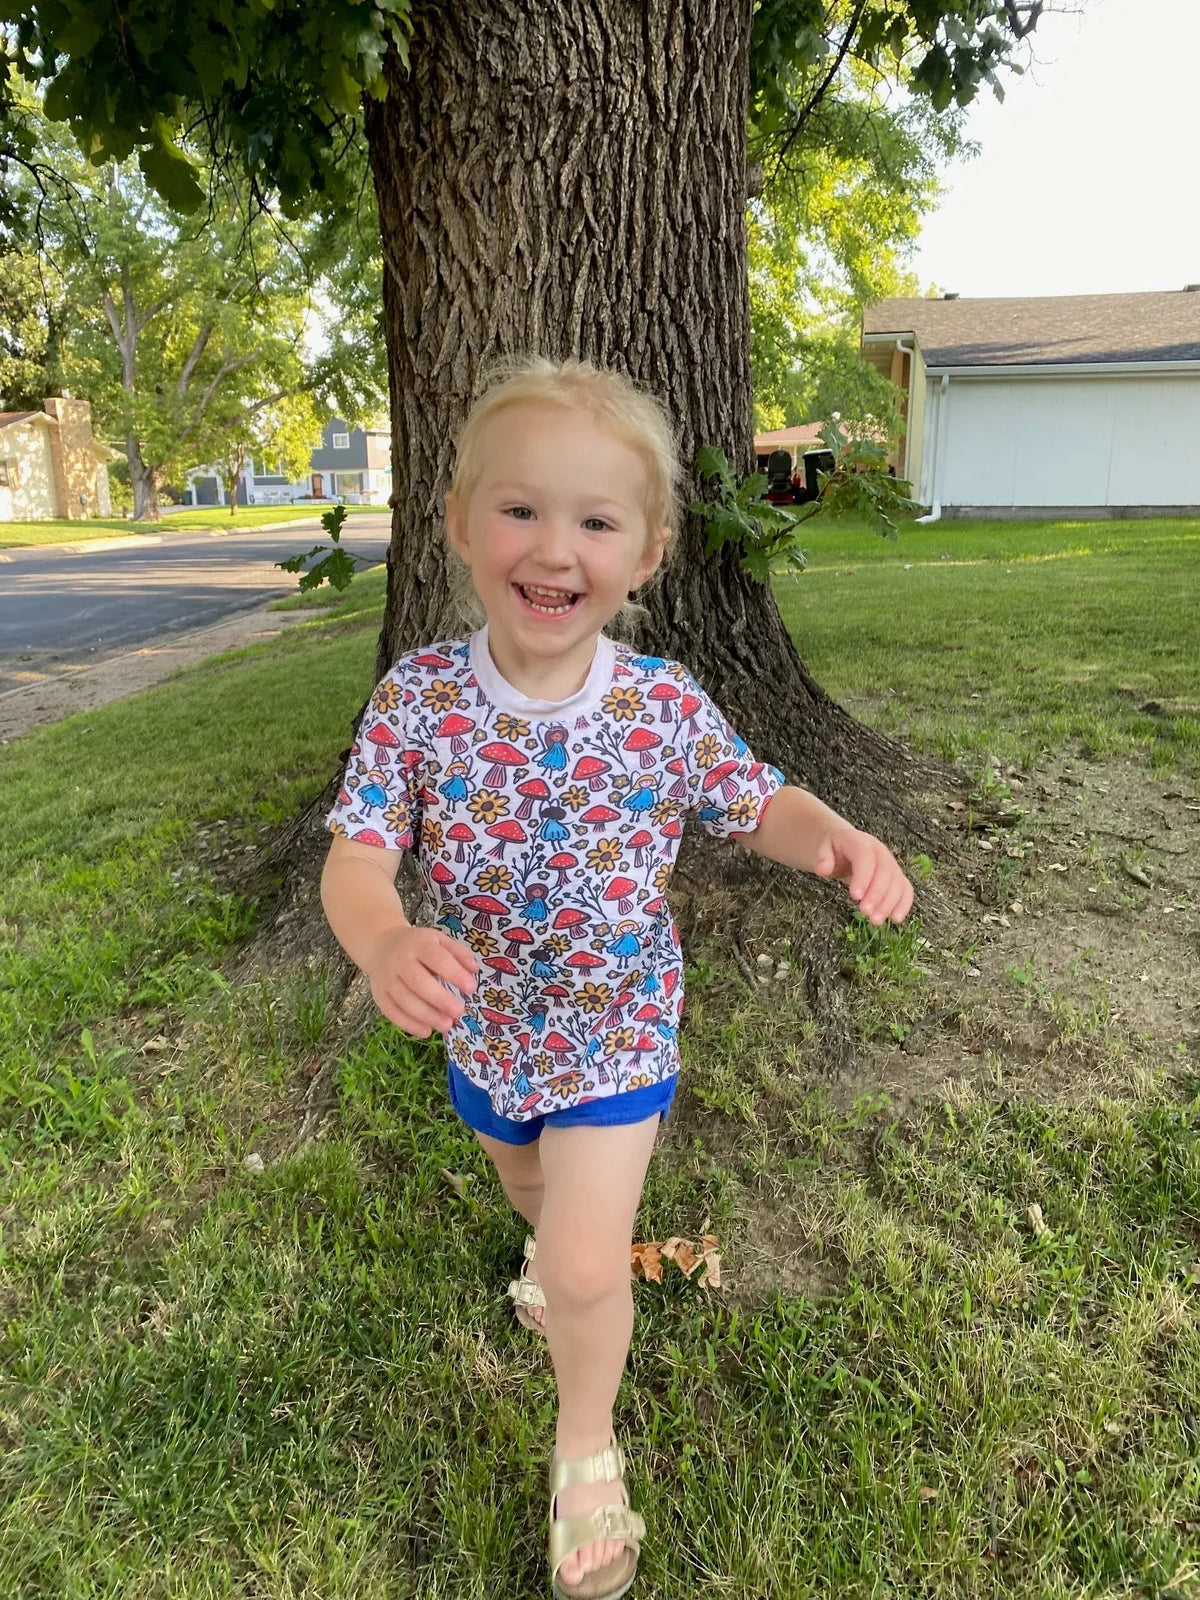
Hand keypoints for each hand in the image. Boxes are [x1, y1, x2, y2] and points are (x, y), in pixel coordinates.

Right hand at [365, 924, 479, 1036]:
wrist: (381, 945)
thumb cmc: (418, 945)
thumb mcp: (439, 940)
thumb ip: (458, 953)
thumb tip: (474, 970)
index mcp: (419, 944)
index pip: (437, 958)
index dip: (454, 974)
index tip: (471, 988)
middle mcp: (400, 961)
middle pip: (418, 982)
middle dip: (440, 999)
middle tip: (458, 1012)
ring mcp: (387, 979)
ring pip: (404, 1000)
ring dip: (426, 1016)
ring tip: (446, 1025)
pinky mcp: (379, 994)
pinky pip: (392, 1012)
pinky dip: (408, 1024)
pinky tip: (426, 1031)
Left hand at [812, 826, 913, 925]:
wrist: (846, 845)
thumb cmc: (835, 850)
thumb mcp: (823, 849)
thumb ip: (822, 858)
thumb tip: (823, 870)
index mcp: (861, 842)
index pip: (866, 857)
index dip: (863, 876)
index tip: (855, 896)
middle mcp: (880, 852)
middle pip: (885, 872)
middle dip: (877, 894)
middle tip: (865, 912)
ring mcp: (891, 864)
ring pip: (897, 883)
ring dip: (889, 903)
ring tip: (875, 920)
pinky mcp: (896, 877)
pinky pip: (906, 889)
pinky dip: (904, 904)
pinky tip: (896, 919)